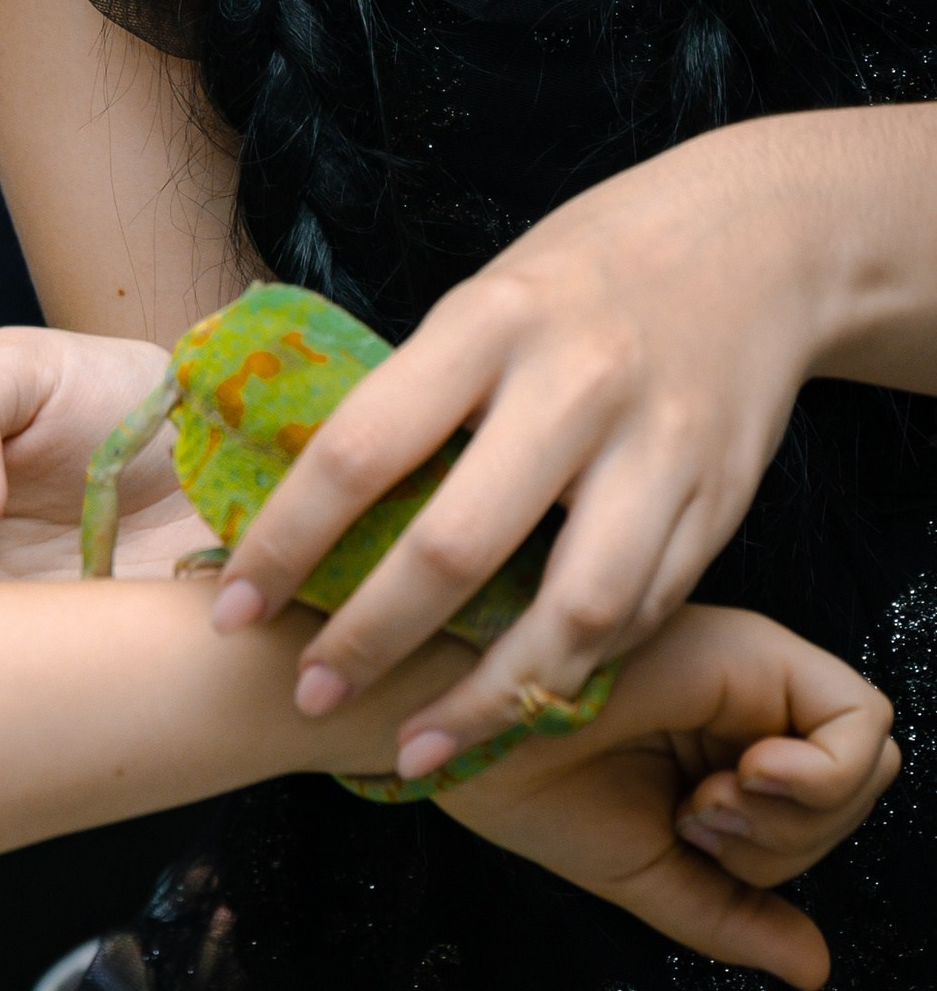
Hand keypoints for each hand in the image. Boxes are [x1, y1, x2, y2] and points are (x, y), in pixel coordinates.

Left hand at [212, 116, 867, 764]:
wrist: (757, 243)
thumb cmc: (583, 274)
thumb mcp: (486, 297)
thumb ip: (420, 390)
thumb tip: (299, 491)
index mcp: (489, 320)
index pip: (363, 447)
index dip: (288, 540)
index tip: (233, 608)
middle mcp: (576, 385)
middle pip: (459, 545)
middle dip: (371, 639)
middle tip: (310, 695)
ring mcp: (659, 451)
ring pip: (572, 612)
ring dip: (486, 700)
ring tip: (418, 747)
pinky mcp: (722, 504)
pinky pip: (641, 614)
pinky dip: (576, 670)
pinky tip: (520, 702)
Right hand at [436, 603, 897, 990]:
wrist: (462, 725)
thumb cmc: (529, 785)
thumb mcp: (649, 873)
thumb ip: (733, 916)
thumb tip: (818, 970)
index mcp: (723, 743)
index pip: (825, 811)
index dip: (784, 847)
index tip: (696, 834)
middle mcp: (749, 697)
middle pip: (859, 786)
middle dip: (791, 837)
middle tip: (700, 818)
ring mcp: (755, 665)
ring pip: (870, 757)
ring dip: (795, 812)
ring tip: (702, 796)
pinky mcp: (757, 644)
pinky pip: (859, 722)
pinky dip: (819, 776)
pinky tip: (737, 775)